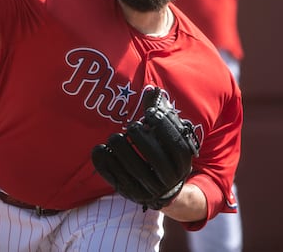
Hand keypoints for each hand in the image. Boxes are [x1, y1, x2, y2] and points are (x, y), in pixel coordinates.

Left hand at [91, 88, 199, 210]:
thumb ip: (160, 113)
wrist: (163, 189)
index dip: (164, 127)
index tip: (150, 114)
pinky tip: (99, 149)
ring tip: (114, 137)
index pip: (177, 144)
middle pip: (157, 159)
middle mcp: (170, 177)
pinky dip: (106, 164)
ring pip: (137, 171)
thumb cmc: (163, 151)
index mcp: (183, 161)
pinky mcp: (133, 194)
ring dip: (123, 152)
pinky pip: (118, 180)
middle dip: (141, 139)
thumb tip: (152, 89)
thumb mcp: (166, 135)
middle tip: (131, 126)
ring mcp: (152, 188)